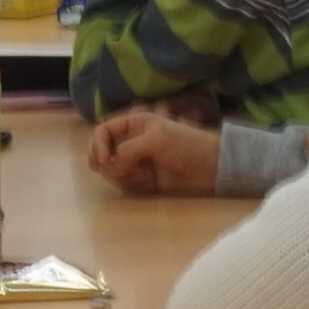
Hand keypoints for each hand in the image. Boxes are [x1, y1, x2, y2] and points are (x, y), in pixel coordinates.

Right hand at [83, 109, 223, 196]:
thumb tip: (110, 167)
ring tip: (140, 177)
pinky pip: (125, 183)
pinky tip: (146, 183)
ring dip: (120, 176)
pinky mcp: (143, 178)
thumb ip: (128, 149)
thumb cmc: (186, 145)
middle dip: (106, 163)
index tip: (105, 161)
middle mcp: (131, 140)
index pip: (103, 131)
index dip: (98, 145)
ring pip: (112, 170)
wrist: (211, 167)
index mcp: (133, 123)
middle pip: (103, 152)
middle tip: (117, 172)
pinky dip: (130, 185)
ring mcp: (137, 161)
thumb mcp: (156, 138)